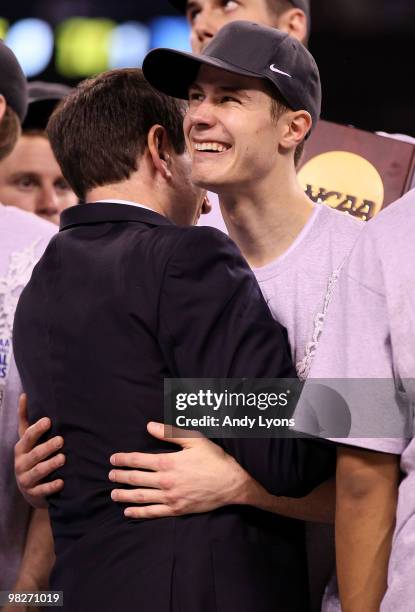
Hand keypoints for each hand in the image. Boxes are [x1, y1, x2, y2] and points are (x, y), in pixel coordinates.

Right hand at [14, 394, 64, 507]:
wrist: (31, 488)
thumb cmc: (32, 456)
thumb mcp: (27, 439)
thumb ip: (26, 418)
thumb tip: (24, 394)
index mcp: (21, 448)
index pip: (27, 436)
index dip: (37, 429)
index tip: (49, 420)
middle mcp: (21, 463)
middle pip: (34, 454)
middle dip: (47, 447)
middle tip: (61, 440)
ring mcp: (26, 479)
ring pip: (38, 471)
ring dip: (50, 465)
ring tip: (63, 458)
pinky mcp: (33, 493)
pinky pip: (42, 490)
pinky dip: (51, 486)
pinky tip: (61, 482)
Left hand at [109, 422, 250, 518]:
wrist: (232, 483)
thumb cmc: (214, 459)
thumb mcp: (194, 440)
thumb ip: (169, 433)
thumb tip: (149, 426)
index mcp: (168, 462)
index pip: (138, 460)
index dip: (123, 459)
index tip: (113, 459)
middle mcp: (165, 481)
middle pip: (135, 479)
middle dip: (120, 476)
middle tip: (110, 475)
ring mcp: (170, 498)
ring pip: (141, 497)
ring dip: (124, 495)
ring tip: (113, 494)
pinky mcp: (176, 510)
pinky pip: (152, 513)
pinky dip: (138, 513)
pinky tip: (128, 512)